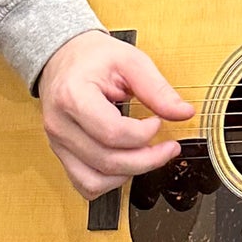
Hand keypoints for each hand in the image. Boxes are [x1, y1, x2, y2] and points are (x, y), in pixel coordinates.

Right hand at [38, 29, 193, 200]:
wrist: (63, 57)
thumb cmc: (94, 58)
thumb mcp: (131, 61)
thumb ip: (158, 89)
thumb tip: (184, 113)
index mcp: (73, 97)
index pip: (113, 133)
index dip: (144, 134)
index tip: (158, 121)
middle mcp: (60, 125)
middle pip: (107, 161)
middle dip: (147, 160)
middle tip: (168, 148)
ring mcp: (58, 142)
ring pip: (95, 181)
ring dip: (129, 174)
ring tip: (147, 156)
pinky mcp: (61, 154)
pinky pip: (85, 184)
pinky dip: (110, 182)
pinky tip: (126, 164)